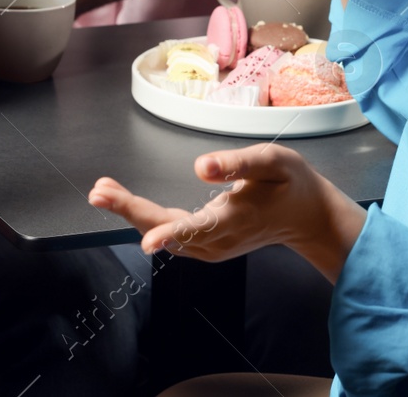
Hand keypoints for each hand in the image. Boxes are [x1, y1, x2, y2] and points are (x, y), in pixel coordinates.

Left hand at [89, 143, 366, 282]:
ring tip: (103, 191)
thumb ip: (238, 164)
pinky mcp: (206, 244)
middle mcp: (218, 240)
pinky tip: (125, 201)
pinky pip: (170, 233)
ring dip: (132, 213)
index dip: (170, 233)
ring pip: (164, 233)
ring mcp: (210, 246)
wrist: (308, 218)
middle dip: (131, 212)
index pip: (198, 228)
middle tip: (99, 192)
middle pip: (168, 230)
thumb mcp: (274, 161)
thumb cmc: (292, 183)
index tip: (147, 241)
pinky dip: (146, 218)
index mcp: (236, 218)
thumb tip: (200, 166)